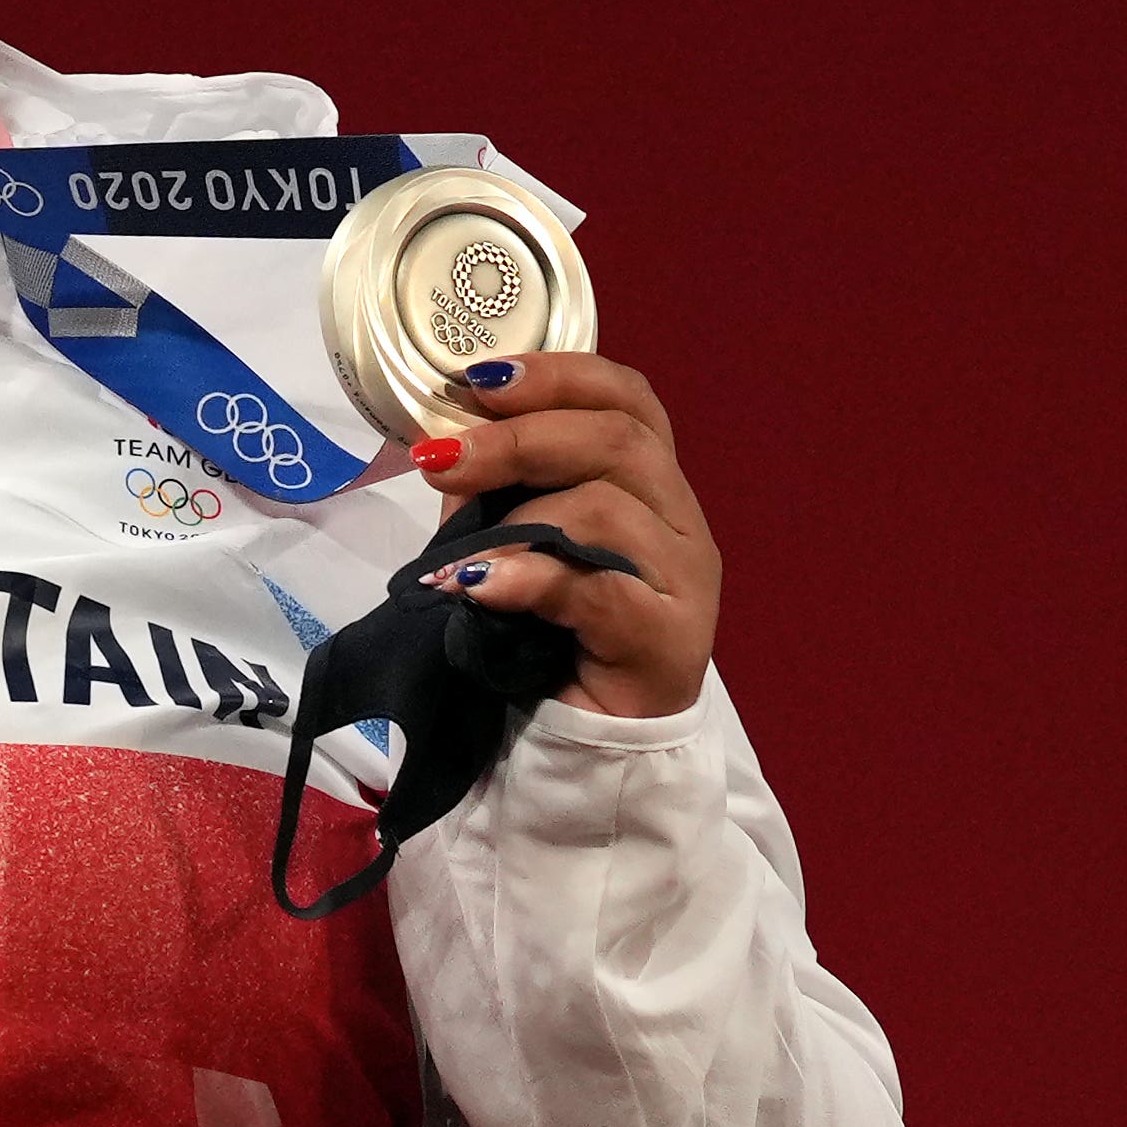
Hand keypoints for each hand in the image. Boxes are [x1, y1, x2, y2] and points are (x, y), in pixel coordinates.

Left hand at [406, 354, 719, 719]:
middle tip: (441, 461)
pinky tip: (480, 587)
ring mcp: (684, 584)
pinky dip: (530, 580)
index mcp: (651, 485)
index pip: (627, 400)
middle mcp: (681, 523)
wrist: (592, 751)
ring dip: (519, 521)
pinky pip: (600, 593)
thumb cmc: (552, 638)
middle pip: (620, 442)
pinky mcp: (669, 644)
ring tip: (458, 555)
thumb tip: (442, 444)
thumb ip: (492, 494)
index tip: (478, 380)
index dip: (558, 376)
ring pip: (611, 511)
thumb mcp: (515, 548)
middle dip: (520, 439)